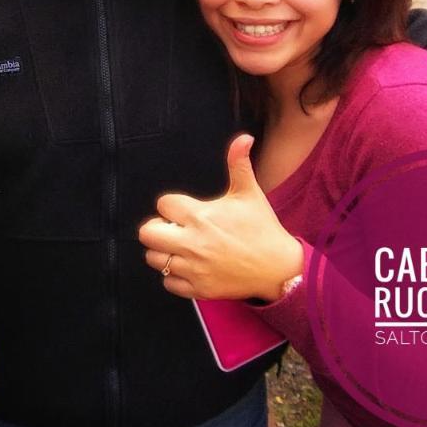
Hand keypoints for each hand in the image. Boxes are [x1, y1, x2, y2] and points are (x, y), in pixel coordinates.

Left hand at [138, 134, 303, 301]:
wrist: (279, 268)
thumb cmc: (262, 228)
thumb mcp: (249, 193)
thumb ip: (238, 164)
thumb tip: (244, 138)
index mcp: (201, 216)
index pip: (162, 204)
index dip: (170, 205)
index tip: (183, 210)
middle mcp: (192, 242)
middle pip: (147, 233)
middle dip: (157, 228)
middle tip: (173, 229)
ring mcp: (194, 268)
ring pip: (154, 259)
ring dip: (163, 252)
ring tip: (181, 247)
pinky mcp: (198, 289)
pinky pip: (168, 283)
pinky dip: (174, 276)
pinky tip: (189, 266)